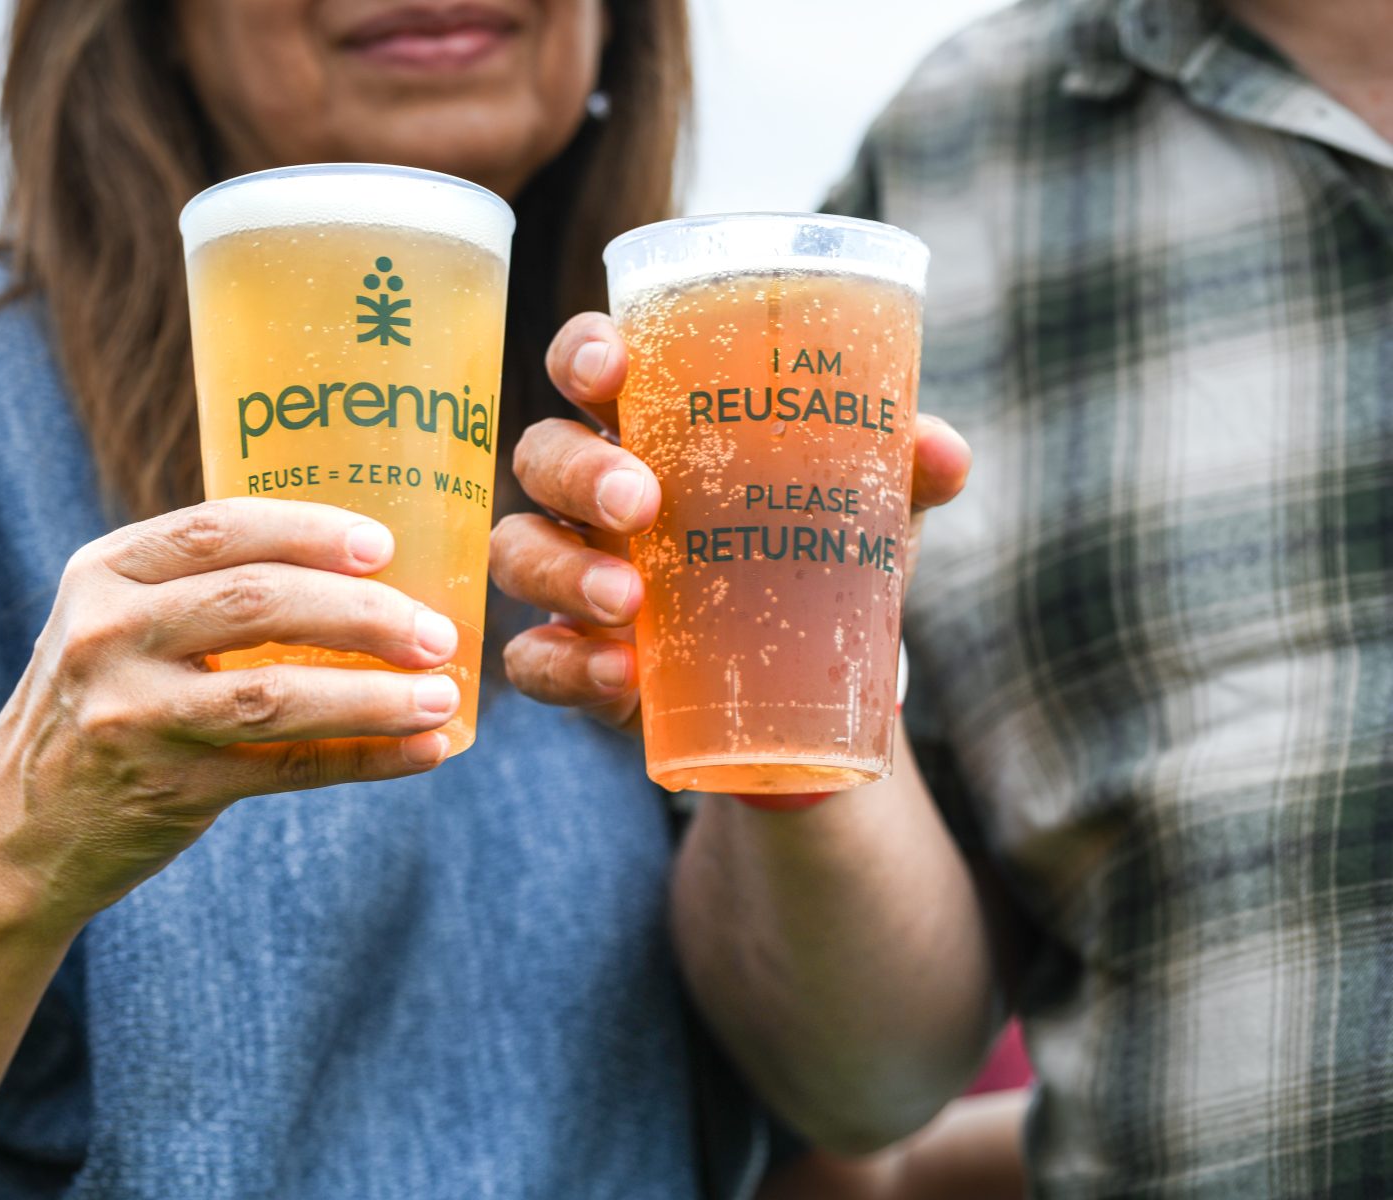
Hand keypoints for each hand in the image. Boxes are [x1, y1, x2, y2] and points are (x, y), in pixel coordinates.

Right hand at [0, 497, 460, 925]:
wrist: (16, 831)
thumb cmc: (104, 703)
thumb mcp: (119, 623)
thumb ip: (203, 586)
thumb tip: (367, 566)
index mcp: (105, 572)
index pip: (220, 527)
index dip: (310, 530)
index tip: (384, 545)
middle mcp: (109, 635)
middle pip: (260, 603)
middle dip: (365, 613)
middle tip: (436, 630)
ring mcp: (132, 716)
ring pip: (278, 694)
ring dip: (376, 693)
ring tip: (442, 692)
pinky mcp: (167, 790)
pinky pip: (288, 769)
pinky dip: (366, 758)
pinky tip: (423, 750)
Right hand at [490, 312, 971, 730]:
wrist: (804, 684)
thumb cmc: (807, 553)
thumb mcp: (858, 508)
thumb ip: (896, 472)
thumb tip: (940, 452)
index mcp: (648, 428)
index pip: (588, 366)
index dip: (582, 352)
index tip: (609, 366)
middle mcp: (591, 493)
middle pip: (542, 454)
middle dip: (578, 471)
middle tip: (640, 503)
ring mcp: (571, 572)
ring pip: (519, 550)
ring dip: (563, 571)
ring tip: (629, 603)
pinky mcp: (572, 655)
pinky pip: (533, 657)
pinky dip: (566, 665)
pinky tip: (620, 676)